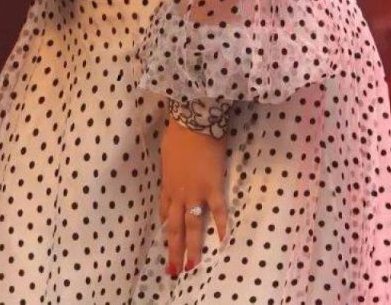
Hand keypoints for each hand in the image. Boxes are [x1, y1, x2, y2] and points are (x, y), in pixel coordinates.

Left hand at [159, 118, 229, 278]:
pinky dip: (222, 226)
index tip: (167, 240)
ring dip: (192, 247)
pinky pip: (218, 210)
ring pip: (192, 225)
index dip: (166, 228)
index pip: (165, 212)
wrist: (193, 123)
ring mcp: (196, 192)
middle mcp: (179, 193)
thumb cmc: (179, 133)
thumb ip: (170, 167)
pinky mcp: (212, 187)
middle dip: (174, 249)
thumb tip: (172, 170)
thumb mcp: (167, 153)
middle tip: (174, 268)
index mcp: (168, 185)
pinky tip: (224, 241)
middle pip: (174, 227)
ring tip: (193, 265)